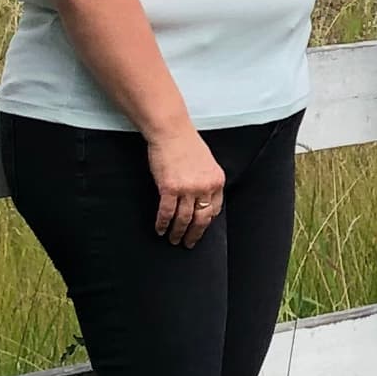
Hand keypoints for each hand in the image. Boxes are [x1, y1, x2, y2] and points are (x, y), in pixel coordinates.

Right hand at [147, 125, 228, 245]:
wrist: (171, 132)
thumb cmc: (186, 143)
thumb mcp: (206, 162)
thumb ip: (206, 180)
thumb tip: (201, 197)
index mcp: (216, 180)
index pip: (215, 209)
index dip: (207, 221)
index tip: (200, 227)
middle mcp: (204, 187)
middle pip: (201, 218)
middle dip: (195, 234)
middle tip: (189, 243)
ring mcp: (187, 189)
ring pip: (183, 219)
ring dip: (177, 232)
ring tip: (173, 239)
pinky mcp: (169, 189)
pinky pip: (166, 213)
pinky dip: (162, 223)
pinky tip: (160, 229)